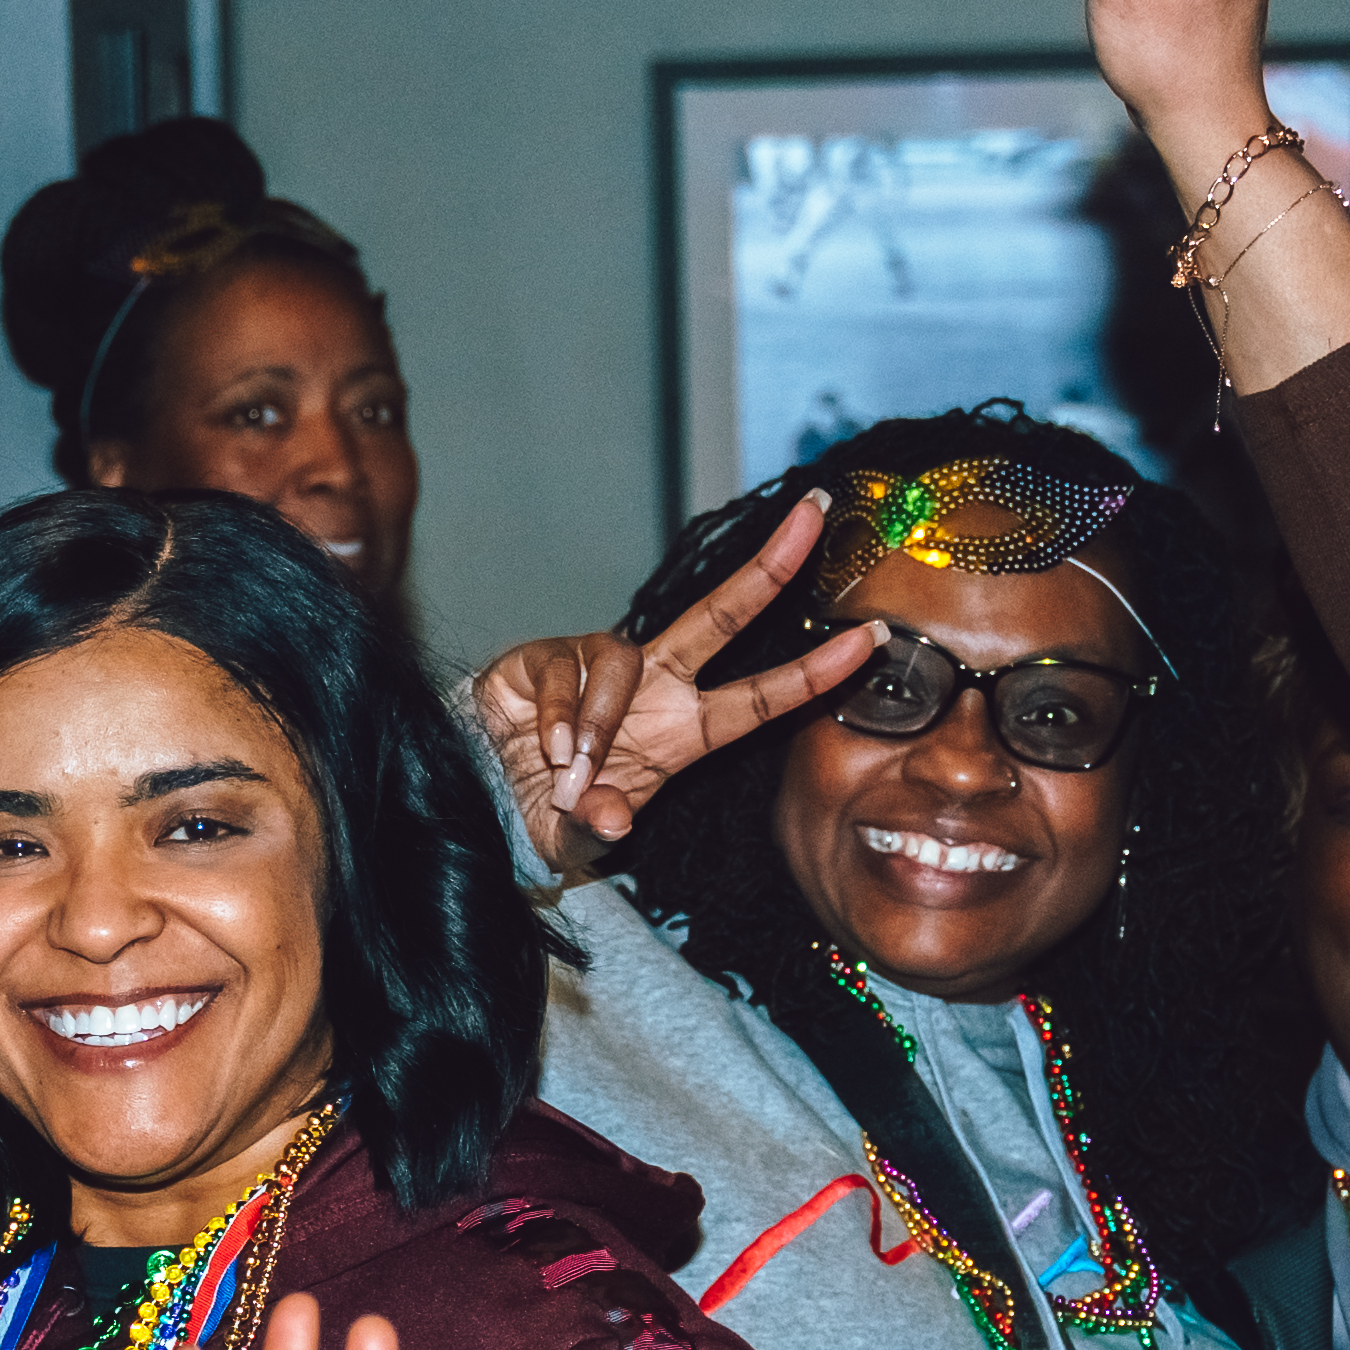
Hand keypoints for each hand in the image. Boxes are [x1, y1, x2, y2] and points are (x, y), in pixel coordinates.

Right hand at [469, 494, 872, 866]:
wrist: (478, 796)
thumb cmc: (547, 811)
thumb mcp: (581, 839)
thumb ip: (600, 831)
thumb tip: (615, 819)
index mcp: (685, 731)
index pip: (763, 697)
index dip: (817, 671)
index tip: (872, 639)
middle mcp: (655, 687)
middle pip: (724, 614)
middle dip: (772, 563)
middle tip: (817, 510)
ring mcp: (601, 665)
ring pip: (625, 659)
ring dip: (600, 721)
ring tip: (572, 770)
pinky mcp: (547, 655)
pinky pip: (568, 671)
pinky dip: (561, 717)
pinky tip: (545, 750)